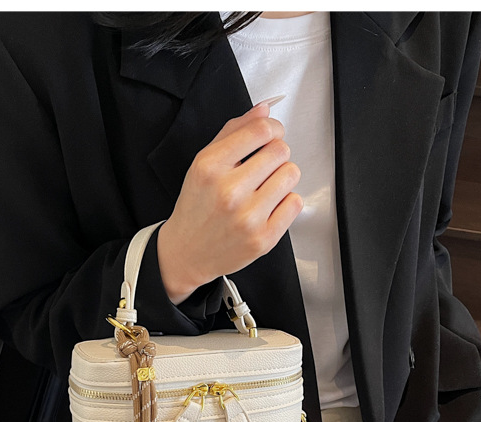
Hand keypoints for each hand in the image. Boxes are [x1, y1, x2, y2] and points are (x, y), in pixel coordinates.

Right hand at [157, 100, 302, 303]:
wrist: (186, 253)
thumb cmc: (197, 207)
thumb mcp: (204, 164)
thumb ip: (233, 133)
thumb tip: (264, 109)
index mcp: (210, 168)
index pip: (261, 131)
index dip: (271, 129)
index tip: (270, 135)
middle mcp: (228, 192)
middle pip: (280, 150)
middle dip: (275, 154)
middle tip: (263, 168)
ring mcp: (247, 218)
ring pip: (291, 174)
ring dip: (282, 177)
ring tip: (265, 188)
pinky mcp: (263, 239)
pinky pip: (294, 203)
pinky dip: (285, 202)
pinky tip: (268, 207)